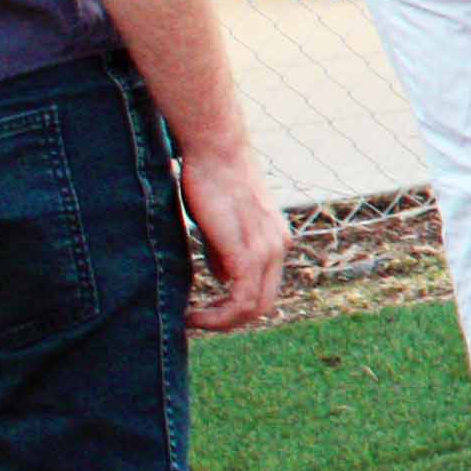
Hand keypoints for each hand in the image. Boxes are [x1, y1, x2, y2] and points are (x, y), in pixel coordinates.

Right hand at [177, 143, 287, 332]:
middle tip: (196, 321)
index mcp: (275, 239)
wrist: (215, 148)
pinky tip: (193, 313)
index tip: (204, 309)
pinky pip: (242, 300)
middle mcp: (278, 247)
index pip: (263, 287)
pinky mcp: (248, 252)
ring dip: (220, 322)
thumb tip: (221, 278)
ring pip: (253, 308)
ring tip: (191, 320)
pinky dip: (218, 316)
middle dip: (228, 320)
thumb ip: (223, 251)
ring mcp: (268, 250)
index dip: (235, 306)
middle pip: (262, 304)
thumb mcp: (220, 221)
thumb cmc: (209, 176)